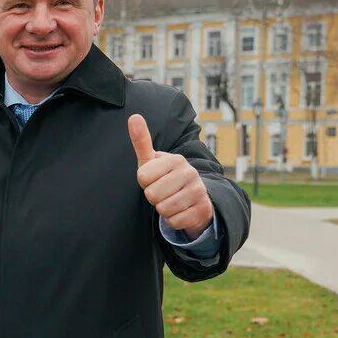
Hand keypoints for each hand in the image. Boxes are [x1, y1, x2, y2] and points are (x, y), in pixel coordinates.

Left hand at [128, 114, 213, 239]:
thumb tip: (133, 116)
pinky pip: (174, 221)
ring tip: (171, 201)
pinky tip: (180, 212)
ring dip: (162, 210)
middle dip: (153, 197)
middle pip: (152, 194)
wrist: (192, 200)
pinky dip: (173, 220)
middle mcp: (190, 173)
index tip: (154, 179)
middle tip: (163, 192)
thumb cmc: (164, 178)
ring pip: (163, 209)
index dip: (144, 182)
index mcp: (175, 159)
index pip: (142, 177)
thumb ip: (141, 141)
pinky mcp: (203, 210)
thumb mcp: (151, 161)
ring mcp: (199, 191)